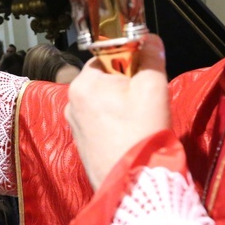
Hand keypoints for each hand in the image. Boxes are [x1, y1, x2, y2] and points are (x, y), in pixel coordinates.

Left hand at [65, 35, 169, 188]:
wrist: (133, 185)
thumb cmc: (141, 135)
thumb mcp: (153, 88)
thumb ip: (151, 57)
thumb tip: (149, 39)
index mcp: (82, 84)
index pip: (107, 57)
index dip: (130, 64)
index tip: (144, 78)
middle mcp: (71, 102)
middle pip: (104, 79)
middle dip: (126, 86)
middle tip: (144, 104)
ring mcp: (74, 124)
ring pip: (103, 101)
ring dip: (121, 105)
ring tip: (138, 123)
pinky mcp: (81, 142)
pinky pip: (100, 121)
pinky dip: (115, 123)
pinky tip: (129, 135)